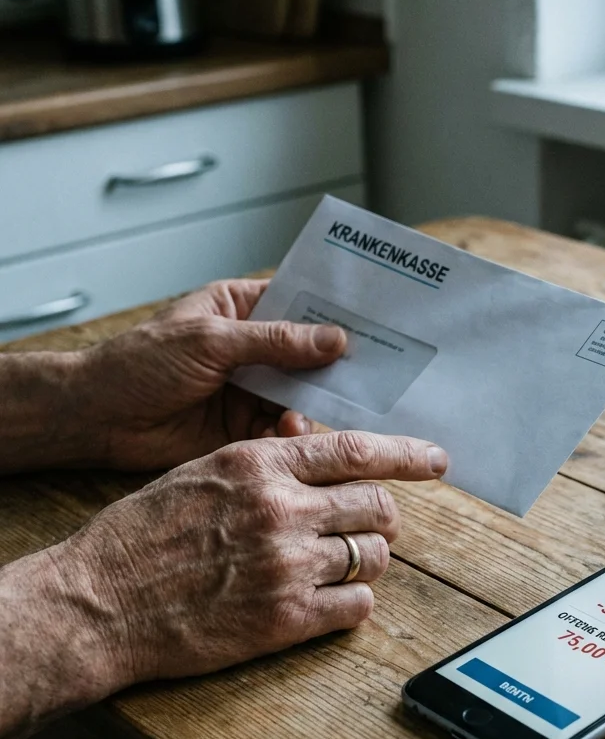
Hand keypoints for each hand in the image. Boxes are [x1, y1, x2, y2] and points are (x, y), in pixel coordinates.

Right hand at [55, 431, 446, 688]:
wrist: (99, 602)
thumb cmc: (142, 534)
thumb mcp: (203, 472)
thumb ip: (267, 464)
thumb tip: (319, 460)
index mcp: (261, 464)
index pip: (357, 451)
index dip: (406, 455)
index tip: (435, 460)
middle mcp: (283, 509)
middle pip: (377, 505)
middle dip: (384, 515)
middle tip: (372, 525)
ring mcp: (288, 565)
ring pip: (373, 555)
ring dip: (369, 558)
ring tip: (344, 563)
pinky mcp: (286, 619)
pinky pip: (358, 606)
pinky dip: (354, 602)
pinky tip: (333, 600)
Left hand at [77, 279, 345, 470]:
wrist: (95, 419)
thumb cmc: (139, 363)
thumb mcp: (211, 341)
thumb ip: (275, 342)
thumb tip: (335, 339)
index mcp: (241, 309)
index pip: (299, 303)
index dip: (335, 313)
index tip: (376, 322)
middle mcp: (253, 348)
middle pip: (309, 353)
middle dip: (335, 366)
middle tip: (369, 377)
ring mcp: (250, 388)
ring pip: (301, 394)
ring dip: (311, 405)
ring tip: (305, 417)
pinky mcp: (244, 427)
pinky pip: (281, 429)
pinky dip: (289, 434)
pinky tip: (288, 436)